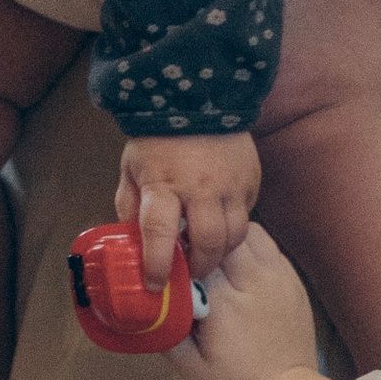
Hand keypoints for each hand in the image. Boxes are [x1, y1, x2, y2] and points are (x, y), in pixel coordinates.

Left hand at [119, 130, 260, 283]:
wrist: (197, 95)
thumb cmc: (158, 136)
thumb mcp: (131, 168)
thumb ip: (130, 205)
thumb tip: (132, 238)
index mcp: (163, 184)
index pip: (160, 234)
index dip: (157, 265)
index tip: (154, 284)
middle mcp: (200, 187)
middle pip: (208, 243)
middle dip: (198, 266)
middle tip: (189, 271)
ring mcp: (230, 184)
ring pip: (234, 235)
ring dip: (220, 252)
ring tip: (207, 251)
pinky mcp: (250, 179)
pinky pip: (247, 215)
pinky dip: (234, 226)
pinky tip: (220, 221)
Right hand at [174, 227, 346, 379]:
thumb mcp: (190, 369)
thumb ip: (166, 333)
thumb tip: (146, 306)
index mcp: (224, 303)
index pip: (193, 256)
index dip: (176, 250)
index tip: (163, 255)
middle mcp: (253, 281)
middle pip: (220, 234)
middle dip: (199, 237)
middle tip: (185, 250)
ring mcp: (277, 276)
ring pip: (247, 230)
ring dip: (225, 236)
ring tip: (211, 253)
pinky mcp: (292, 279)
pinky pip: (267, 244)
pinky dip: (248, 245)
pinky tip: (237, 264)